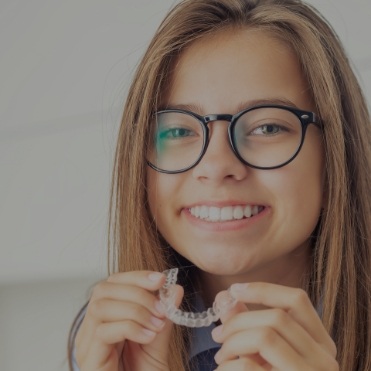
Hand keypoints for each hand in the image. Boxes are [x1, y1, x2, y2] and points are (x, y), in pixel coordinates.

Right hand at [74, 270, 182, 370]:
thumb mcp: (158, 339)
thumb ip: (164, 314)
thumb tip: (175, 288)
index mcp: (106, 318)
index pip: (112, 283)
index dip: (135, 276)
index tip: (161, 279)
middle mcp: (91, 328)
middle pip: (102, 289)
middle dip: (136, 291)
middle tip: (161, 307)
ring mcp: (86, 344)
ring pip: (101, 306)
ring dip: (135, 309)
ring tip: (157, 323)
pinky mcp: (88, 359)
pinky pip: (104, 331)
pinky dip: (131, 327)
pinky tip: (149, 336)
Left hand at [211, 283, 337, 370]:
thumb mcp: (264, 353)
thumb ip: (248, 324)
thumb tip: (225, 297)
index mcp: (319, 344)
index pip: (297, 300)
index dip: (263, 289)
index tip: (234, 289)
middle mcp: (324, 360)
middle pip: (277, 317)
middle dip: (238, 320)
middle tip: (218, 333)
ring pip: (266, 335)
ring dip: (233, 340)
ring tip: (221, 354)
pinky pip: (250, 365)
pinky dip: (229, 364)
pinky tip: (223, 369)